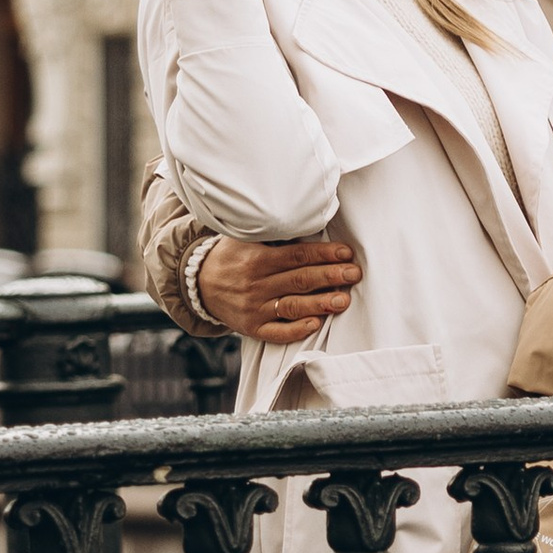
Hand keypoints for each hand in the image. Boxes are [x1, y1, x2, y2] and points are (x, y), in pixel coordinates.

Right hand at [192, 231, 363, 344]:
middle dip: (330, 276)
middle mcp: (256, 284)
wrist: (198, 284)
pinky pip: (277, 332)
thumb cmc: (231, 257)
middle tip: (354, 274)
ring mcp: (254, 308)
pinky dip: (296, 330)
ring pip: (292, 307)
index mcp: (257, 258)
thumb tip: (307, 219)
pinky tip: (316, 324)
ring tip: (344, 300)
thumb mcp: (244, 238)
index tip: (346, 253)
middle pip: (299, 280)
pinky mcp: (252, 328)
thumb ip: (273, 234)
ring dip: (320, 304)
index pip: (296, 256)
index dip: (323, 254)